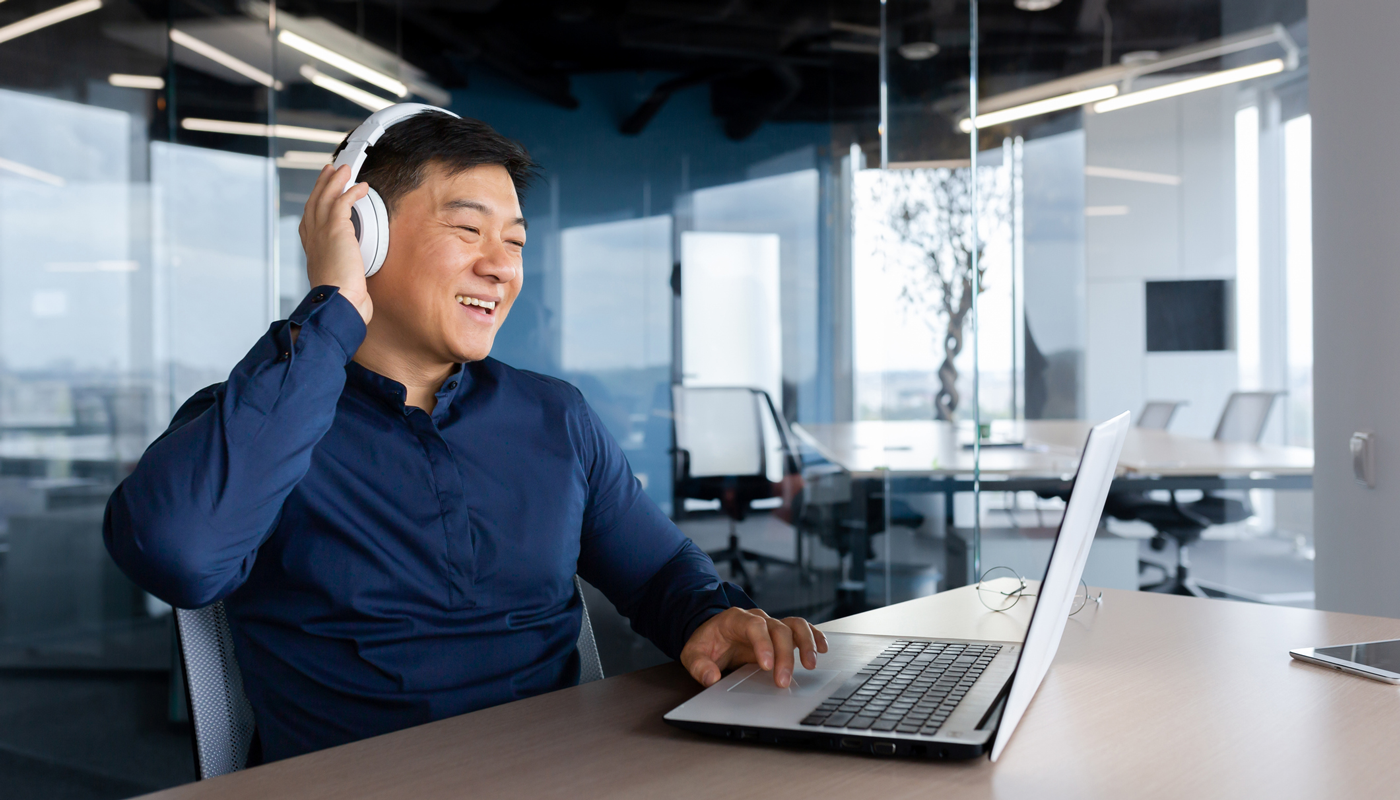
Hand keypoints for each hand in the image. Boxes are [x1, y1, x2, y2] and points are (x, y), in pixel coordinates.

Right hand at [298, 164, 372, 323]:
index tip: (322, 193)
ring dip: (336, 181)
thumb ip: (342, 273)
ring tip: (345, 170)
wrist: (338, 302)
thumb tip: (353, 280)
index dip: (316, 203)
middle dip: (323, 185)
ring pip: (327, 197)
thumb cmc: (340, 299)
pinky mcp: (336, 229)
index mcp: (312, 248)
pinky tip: (361, 187)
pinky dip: (351, 191)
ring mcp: (322, 232)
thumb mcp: (339, 282)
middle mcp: (314, 237)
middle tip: (331, 171)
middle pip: (315, 202)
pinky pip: (342, 201)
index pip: (310, 219)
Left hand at [680, 607, 827, 688]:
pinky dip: (814, 636)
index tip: (767, 665)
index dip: (763, 644)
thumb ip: (699, 665)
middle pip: (778, 629)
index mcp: (735, 619)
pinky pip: (802, 629)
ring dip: (805, 643)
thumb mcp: (692, 654)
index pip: (754, 626)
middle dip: (784, 655)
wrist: (712, 633)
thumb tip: (711, 678)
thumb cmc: (706, 643)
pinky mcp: (781, 633)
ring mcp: (771, 624)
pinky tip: (823, 649)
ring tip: (811, 664)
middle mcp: (757, 618)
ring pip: (794, 625)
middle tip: (783, 681)